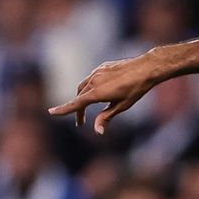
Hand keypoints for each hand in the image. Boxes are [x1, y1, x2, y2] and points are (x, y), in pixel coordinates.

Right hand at [48, 51, 167, 134]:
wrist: (146, 67)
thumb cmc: (136, 89)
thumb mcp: (122, 106)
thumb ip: (106, 117)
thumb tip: (97, 131)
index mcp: (97, 92)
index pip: (76, 103)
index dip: (64, 109)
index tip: (51, 112)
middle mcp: (94, 81)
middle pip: (79, 97)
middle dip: (77, 110)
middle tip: (80, 123)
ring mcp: (97, 72)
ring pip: (83, 87)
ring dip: (82, 98)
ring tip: (86, 109)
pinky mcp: (102, 67)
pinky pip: (91, 79)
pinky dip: (89, 88)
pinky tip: (97, 93)